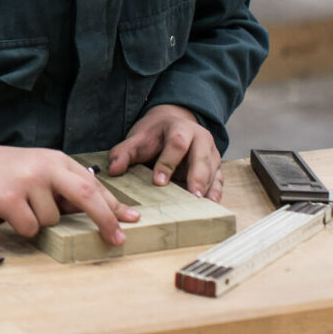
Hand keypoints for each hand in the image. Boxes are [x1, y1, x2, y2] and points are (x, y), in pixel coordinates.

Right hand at [0, 140, 139, 244]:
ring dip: (41, 221)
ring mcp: (28, 181)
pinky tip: (9, 211)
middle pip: (87, 195)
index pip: (93, 184)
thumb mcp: (39, 170)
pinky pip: (30, 228)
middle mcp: (45, 166)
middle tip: (117, 239)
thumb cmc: (7, 171)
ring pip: (53, 220)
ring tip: (22, 204)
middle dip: (105, 219)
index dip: (113, 205)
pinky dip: (22, 227)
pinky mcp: (9, 198)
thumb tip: (102, 209)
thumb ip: (65, 185)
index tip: (131, 220)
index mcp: (56, 159)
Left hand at [106, 103, 223, 201]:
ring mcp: (211, 153)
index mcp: (179, 127)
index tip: (158, 182)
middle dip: (197, 177)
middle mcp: (200, 138)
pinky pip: (219, 180)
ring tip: (201, 208)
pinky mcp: (216, 167)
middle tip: (192, 196)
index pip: (177, 143)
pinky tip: (211, 206)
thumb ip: (124, 152)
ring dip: (207, 189)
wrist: (172, 125)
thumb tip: (113, 170)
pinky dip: (216, 193)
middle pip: (201, 157)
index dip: (167, 162)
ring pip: (212, 170)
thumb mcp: (138, 138)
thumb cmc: (154, 134)